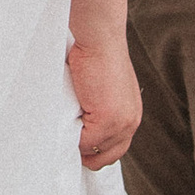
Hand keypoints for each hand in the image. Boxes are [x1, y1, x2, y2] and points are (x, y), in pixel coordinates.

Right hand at [67, 34, 143, 168]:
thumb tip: (79, 126)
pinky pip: (84, 143)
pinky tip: (64, 119)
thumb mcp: (101, 88)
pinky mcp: (108, 120)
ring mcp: (121, 123)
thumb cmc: (95, 55)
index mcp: (131, 114)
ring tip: (64, 130)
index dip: (95, 151)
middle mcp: (131, 121)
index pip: (115, 148)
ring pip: (94, 152)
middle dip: (87, 155)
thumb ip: (97, 109)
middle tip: (67, 144)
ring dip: (78, 145)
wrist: (99, 38)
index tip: (77, 147)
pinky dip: (71, 136)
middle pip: (108, 156)